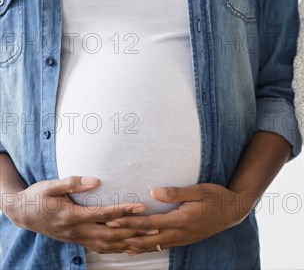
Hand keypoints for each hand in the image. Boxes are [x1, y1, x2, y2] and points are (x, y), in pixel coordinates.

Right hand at [2, 176, 150, 253]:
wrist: (22, 214)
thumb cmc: (37, 197)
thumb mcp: (49, 186)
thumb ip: (72, 183)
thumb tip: (94, 180)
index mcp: (71, 216)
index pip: (103, 214)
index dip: (123, 210)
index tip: (141, 206)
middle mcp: (76, 231)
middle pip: (110, 233)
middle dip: (134, 230)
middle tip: (154, 225)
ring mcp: (77, 238)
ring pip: (107, 244)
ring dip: (129, 241)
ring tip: (149, 238)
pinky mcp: (78, 240)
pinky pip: (101, 247)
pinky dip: (117, 248)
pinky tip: (131, 246)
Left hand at [107, 183, 252, 253]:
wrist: (233, 211)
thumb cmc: (217, 197)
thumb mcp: (199, 190)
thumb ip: (177, 192)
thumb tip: (154, 191)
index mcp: (180, 220)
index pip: (149, 224)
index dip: (129, 223)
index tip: (112, 220)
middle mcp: (178, 233)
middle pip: (145, 239)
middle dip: (124, 236)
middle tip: (105, 235)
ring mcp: (181, 239)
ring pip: (151, 246)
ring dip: (131, 245)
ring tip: (113, 245)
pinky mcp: (183, 240)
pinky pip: (159, 247)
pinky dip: (144, 248)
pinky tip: (133, 249)